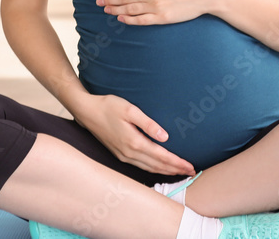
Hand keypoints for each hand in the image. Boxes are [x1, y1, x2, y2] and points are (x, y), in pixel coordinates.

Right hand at [73, 94, 195, 175]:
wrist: (87, 112)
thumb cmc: (109, 106)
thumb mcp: (130, 110)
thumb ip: (148, 124)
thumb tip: (165, 137)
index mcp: (134, 142)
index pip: (161, 156)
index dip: (177, 163)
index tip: (190, 166)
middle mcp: (129, 153)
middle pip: (157, 166)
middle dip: (175, 170)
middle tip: (191, 172)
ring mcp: (123, 156)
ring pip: (149, 168)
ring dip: (166, 171)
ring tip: (180, 172)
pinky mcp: (120, 155)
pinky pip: (141, 166)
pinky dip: (154, 169)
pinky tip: (160, 168)